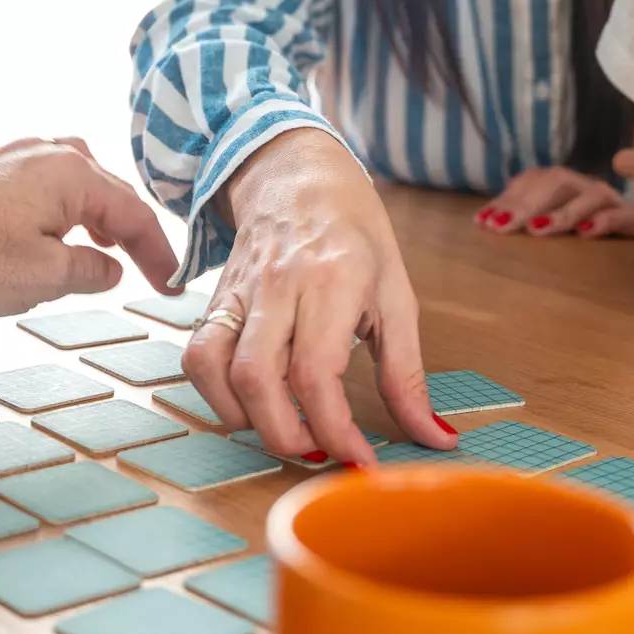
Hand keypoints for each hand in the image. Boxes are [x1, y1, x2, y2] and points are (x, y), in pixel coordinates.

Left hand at [0, 137, 180, 318]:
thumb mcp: (45, 277)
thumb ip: (90, 270)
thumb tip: (109, 267)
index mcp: (75, 174)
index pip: (134, 214)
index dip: (158, 252)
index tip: (170, 282)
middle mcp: (50, 153)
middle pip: (109, 192)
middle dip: (132, 233)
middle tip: (150, 269)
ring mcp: (17, 156)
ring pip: (77, 182)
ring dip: (98, 215)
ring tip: (106, 247)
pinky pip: (46, 183)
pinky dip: (64, 208)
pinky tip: (55, 232)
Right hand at [181, 129, 455, 464]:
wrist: (296, 173)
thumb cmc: (353, 231)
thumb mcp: (396, 294)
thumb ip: (408, 372)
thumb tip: (435, 436)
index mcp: (332, 281)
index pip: (317, 375)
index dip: (337, 432)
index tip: (362, 460)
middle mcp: (278, 286)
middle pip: (258, 380)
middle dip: (287, 436)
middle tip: (320, 451)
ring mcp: (239, 291)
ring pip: (216, 369)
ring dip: (246, 419)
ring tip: (285, 429)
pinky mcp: (215, 298)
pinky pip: (198, 355)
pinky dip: (216, 394)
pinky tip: (250, 403)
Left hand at [475, 162, 633, 237]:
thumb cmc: (592, 231)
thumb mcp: (556, 225)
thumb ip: (525, 217)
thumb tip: (482, 219)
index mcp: (565, 185)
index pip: (532, 182)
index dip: (506, 198)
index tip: (482, 221)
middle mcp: (586, 187)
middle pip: (556, 183)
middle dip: (525, 204)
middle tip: (500, 227)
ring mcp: (612, 201)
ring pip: (588, 196)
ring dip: (561, 212)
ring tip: (537, 229)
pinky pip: (623, 216)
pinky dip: (604, 221)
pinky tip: (585, 233)